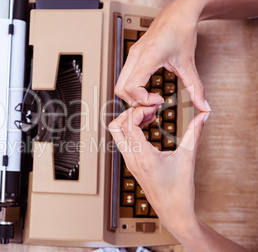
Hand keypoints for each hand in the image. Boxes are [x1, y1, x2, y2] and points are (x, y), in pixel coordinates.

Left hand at [109, 106, 208, 231]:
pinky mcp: (131, 164)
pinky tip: (148, 127)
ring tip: (149, 116)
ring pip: (117, 134)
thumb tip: (203, 115)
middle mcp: (131, 159)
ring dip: (129, 121)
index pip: (129, 125)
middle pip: (115, 127)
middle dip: (129, 112)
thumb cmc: (179, 190)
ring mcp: (129, 162)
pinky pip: (123, 141)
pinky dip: (131, 130)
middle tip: (148, 109)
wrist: (173, 212)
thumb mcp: (188, 159)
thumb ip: (194, 134)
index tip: (154, 106)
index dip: (139, 111)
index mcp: (143, 157)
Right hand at [114, 0, 210, 111]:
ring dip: (132, 97)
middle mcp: (135, 55)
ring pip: (120, 85)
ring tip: (151, 98)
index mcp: (149, 56)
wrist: (178, 13)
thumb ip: (196, 88)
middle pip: (120, 89)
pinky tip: (147, 90)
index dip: (143, 100)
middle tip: (153, 103)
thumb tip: (204, 106)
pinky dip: (132, 89)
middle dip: (135, 102)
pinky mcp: (132, 56)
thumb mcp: (189, 63)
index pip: (132, 87)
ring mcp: (131, 55)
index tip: (160, 100)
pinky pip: (124, 78)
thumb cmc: (182, 32)